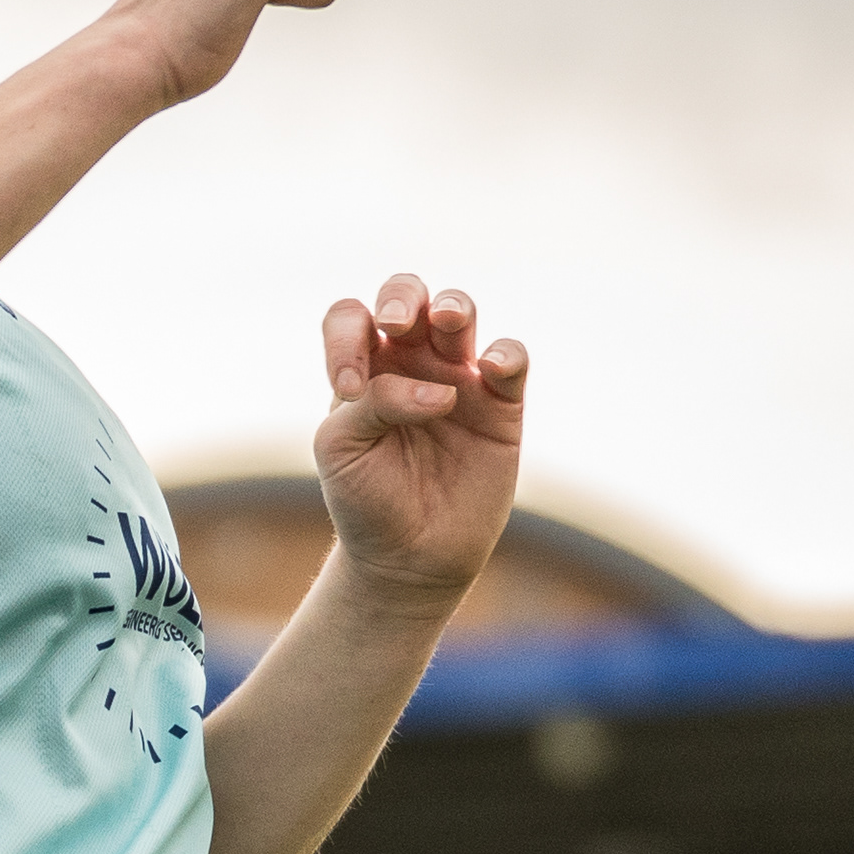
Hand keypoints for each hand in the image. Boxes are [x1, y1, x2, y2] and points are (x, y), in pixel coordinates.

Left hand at [312, 275, 526, 608]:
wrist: (408, 557)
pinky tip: (489, 369)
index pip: (350, 319)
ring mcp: (457, 379)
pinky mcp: (501, 406)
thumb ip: (372, 402)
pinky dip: (505, 354)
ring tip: (446, 321)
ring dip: (453, 306)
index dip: (345, 336)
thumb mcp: (342, 448)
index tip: (347, 387)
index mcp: (362, 368)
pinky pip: (511, 359)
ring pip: (460, 312)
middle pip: (408, 296)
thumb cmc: (365, 499)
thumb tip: (440, 391)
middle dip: (402, 297)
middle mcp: (409, 363)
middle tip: (396, 323)